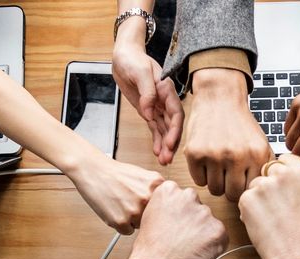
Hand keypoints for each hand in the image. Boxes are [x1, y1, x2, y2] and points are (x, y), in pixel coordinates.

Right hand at [66, 157, 162, 234]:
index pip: (166, 207)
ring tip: (121, 205)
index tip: (151, 207)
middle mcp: (147, 198)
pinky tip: (115, 210)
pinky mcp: (121, 222)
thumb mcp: (145, 176)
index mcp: (157, 186)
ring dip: (133, 220)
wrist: (94, 171)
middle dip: (145, 214)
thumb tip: (170, 208)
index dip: (156, 208)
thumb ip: (158, 191)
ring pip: (141, 226)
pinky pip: (127, 231)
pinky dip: (121, 225)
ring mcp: (134, 211)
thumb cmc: (117, 174)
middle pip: (154, 218)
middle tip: (131, 203)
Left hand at [113, 21, 182, 164]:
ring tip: (164, 161)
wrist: (123, 56)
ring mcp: (156, 106)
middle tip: (167, 158)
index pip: (176, 113)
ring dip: (165, 145)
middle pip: (172, 125)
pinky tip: (158, 152)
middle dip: (171, 142)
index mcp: (166, 89)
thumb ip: (147, 92)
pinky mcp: (148, 110)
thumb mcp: (140, 72)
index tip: (170, 143)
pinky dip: (157, 140)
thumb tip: (149, 112)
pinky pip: (154, 128)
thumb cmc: (132, 59)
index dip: (175, 129)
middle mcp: (164, 99)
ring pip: (164, 129)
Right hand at [118, 181, 228, 258]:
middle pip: (198, 207)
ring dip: (203, 234)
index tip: (174, 224)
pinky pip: (220, 237)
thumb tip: (180, 210)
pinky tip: (196, 254)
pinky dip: (212, 247)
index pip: (183, 196)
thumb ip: (167, 207)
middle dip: (193, 222)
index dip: (179, 214)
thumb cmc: (148, 251)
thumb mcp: (149, 217)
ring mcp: (205, 213)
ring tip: (186, 249)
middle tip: (181, 239)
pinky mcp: (218, 230)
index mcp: (169, 190)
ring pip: (209, 222)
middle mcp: (188, 197)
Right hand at [184, 68, 272, 201]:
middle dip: (230, 189)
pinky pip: (199, 181)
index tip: (242, 182)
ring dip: (216, 182)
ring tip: (218, 168)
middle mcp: (236, 156)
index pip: (251, 190)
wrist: (220, 98)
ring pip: (215, 190)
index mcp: (256, 155)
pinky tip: (207, 162)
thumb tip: (265, 192)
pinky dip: (202, 175)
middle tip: (228, 177)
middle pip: (232, 195)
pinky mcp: (195, 153)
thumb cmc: (240, 124)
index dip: (246, 188)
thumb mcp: (261, 143)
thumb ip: (264, 167)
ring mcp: (214, 155)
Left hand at [238, 154, 299, 258]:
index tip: (284, 190)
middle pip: (265, 171)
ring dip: (257, 199)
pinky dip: (248, 211)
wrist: (294, 254)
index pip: (282, 160)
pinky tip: (263, 223)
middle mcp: (284, 173)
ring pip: (253, 185)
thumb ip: (291, 179)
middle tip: (278, 208)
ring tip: (273, 218)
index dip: (280, 176)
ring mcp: (265, 184)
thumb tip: (273, 171)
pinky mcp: (248, 198)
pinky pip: (243, 199)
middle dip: (267, 186)